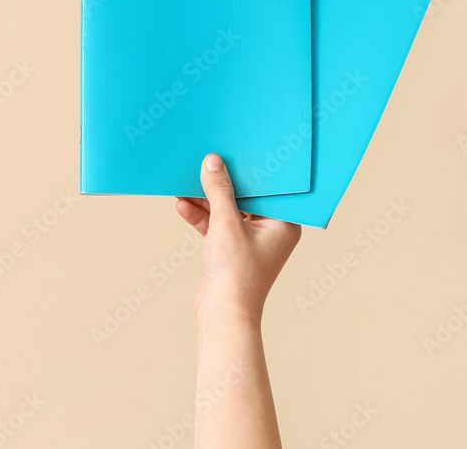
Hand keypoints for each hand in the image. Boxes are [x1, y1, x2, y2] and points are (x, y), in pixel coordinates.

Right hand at [176, 153, 301, 325]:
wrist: (223, 313)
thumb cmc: (237, 274)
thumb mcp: (226, 224)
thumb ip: (219, 191)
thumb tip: (212, 162)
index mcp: (283, 223)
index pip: (268, 187)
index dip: (250, 169)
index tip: (233, 152)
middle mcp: (270, 230)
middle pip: (244, 197)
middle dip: (222, 184)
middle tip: (205, 163)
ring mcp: (249, 240)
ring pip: (226, 210)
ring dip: (206, 200)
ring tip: (185, 183)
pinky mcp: (230, 249)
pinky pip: (216, 225)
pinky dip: (201, 216)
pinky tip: (183, 205)